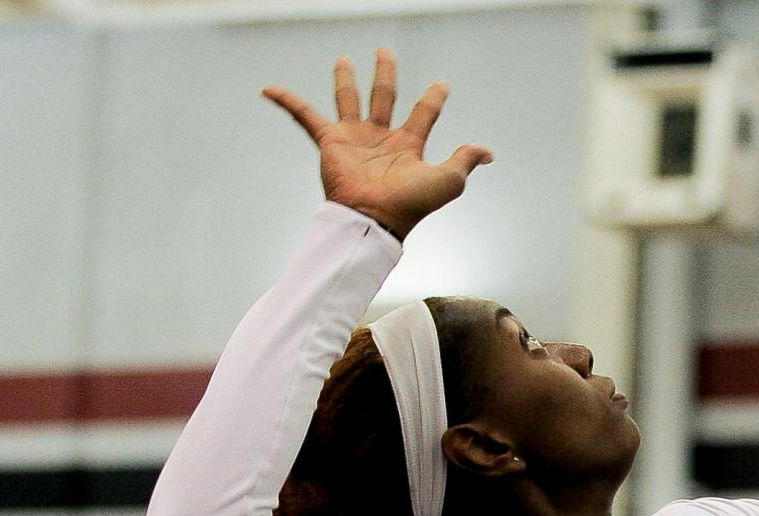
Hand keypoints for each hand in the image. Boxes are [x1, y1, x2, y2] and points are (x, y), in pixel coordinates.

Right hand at [263, 48, 493, 240]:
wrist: (374, 218)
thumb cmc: (411, 204)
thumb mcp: (449, 180)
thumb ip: (465, 160)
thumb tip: (489, 152)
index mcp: (409, 145)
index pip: (424, 114)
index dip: (434, 99)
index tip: (442, 84)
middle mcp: (381, 139)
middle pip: (384, 96)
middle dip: (385, 74)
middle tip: (386, 53)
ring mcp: (354, 138)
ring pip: (349, 99)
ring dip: (346, 79)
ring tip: (345, 60)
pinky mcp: (329, 142)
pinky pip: (304, 116)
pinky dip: (287, 101)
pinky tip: (269, 89)